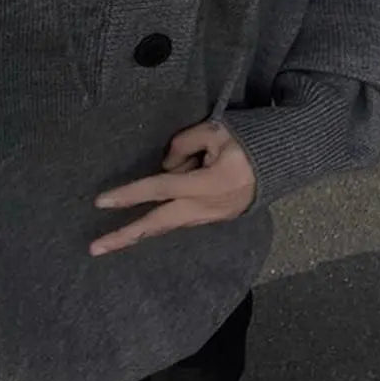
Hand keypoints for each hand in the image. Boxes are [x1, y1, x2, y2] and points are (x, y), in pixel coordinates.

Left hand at [89, 120, 255, 255]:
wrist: (284, 162)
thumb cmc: (248, 142)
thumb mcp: (215, 132)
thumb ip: (183, 145)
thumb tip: (165, 168)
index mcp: (207, 183)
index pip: (159, 187)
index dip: (129, 194)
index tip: (101, 201)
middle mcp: (206, 206)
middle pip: (158, 223)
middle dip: (126, 236)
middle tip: (95, 248)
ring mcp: (211, 216)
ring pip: (168, 225)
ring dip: (141, 232)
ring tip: (111, 241)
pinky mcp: (215, 218)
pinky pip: (181, 219)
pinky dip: (160, 221)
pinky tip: (142, 224)